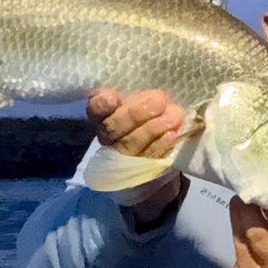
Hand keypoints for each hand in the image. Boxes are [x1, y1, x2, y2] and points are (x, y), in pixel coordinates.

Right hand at [87, 88, 185, 221]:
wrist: (164, 149)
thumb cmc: (152, 117)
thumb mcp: (145, 103)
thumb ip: (144, 98)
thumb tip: (157, 97)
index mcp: (105, 115)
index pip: (95, 109)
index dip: (100, 105)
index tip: (111, 98)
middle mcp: (109, 137)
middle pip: (112, 127)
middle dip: (134, 113)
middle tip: (158, 101)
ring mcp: (122, 156)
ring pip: (130, 144)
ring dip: (151, 129)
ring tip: (172, 117)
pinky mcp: (139, 169)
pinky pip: (148, 157)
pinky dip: (160, 145)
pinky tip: (172, 134)